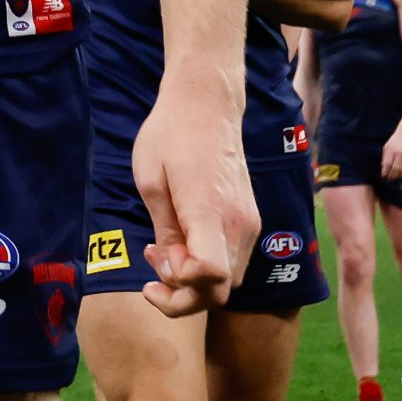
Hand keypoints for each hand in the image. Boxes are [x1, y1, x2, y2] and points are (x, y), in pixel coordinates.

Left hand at [132, 75, 256, 316]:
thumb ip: (165, 234)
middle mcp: (238, 225)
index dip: (182, 286)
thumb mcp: (151, 183)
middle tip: (150, 269)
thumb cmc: (170, 136)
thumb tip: (174, 272)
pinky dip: (208, 266)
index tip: (156, 263)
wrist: (207, 105)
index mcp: (209, 212)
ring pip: (229, 281)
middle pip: (220, 291)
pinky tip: (181, 242)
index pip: (210, 275)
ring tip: (160, 251)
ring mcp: (249, 224)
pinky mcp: (251, 220)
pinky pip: (233, 261)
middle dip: (183, 295)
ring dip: (194, 281)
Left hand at [380, 127, 401, 181]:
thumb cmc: (394, 140)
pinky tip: (401, 175)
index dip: (385, 172)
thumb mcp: (387, 146)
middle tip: (388, 180)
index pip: (387, 164)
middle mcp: (398, 153)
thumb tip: (383, 167)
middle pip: (395, 168)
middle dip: (391, 175)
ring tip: (394, 179)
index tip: (383, 176)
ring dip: (398, 176)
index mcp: (391, 150)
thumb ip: (385, 156)